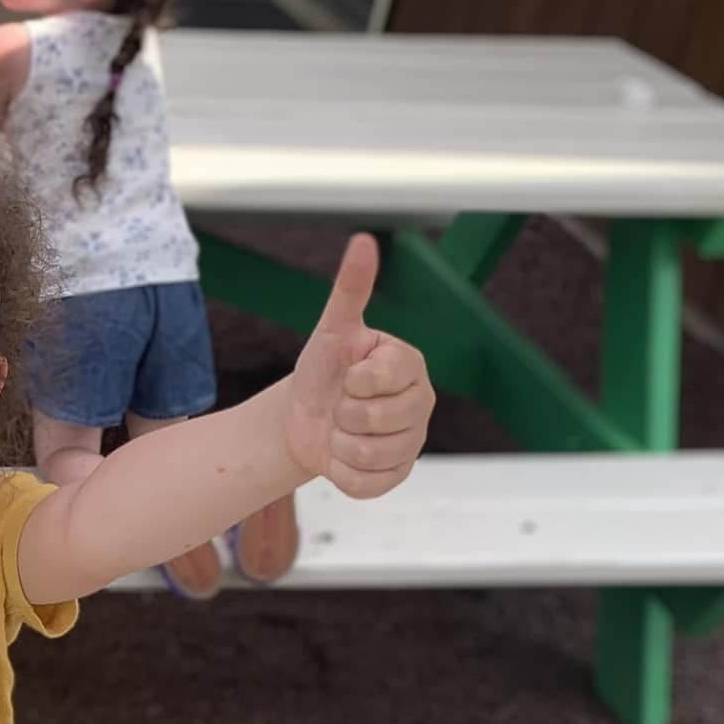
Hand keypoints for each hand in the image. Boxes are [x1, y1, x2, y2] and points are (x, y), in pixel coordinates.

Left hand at [283, 234, 433, 498]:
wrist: (304, 419)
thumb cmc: (323, 372)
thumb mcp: (331, 330)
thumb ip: (350, 289)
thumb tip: (365, 240)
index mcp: (410, 366)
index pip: (382, 378)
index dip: (354, 381)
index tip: (349, 376)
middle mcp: (420, 404)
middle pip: (376, 420)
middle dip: (343, 414)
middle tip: (341, 405)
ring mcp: (411, 442)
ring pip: (370, 453)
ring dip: (340, 444)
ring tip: (341, 429)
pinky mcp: (396, 475)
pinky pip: (366, 483)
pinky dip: (343, 473)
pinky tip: (343, 456)